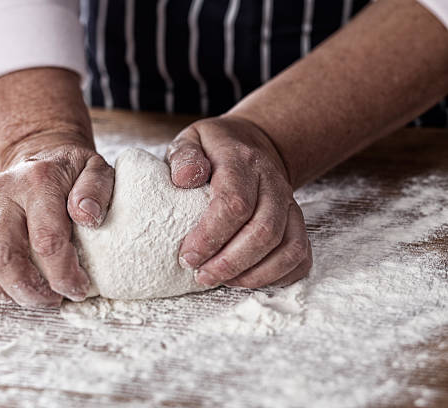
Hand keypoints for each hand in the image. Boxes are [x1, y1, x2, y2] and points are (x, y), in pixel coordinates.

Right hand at [0, 136, 113, 306]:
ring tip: (31, 296)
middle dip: (30, 291)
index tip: (78, 289)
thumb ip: (96, 190)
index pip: (46, 241)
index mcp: (37, 182)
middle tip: (52, 299)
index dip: (63, 275)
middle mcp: (0, 192)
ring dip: (4, 292)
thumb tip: (87, 216)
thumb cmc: (71, 172)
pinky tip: (10, 286)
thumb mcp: (96, 170)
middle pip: (2, 257)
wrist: (39, 155)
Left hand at [166, 115, 311, 287]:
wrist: (253, 143)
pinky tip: (248, 279)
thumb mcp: (191, 139)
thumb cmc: (214, 149)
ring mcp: (290, 204)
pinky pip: (300, 257)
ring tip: (222, 281)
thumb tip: (185, 179)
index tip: (188, 256)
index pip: (234, 203)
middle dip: (230, 263)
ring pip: (288, 248)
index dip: (211, 236)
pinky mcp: (297, 222)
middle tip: (201, 275)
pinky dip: (278, 276)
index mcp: (242, 161)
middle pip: (263, 231)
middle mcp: (273, 183)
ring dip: (254, 274)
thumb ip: (184, 156)